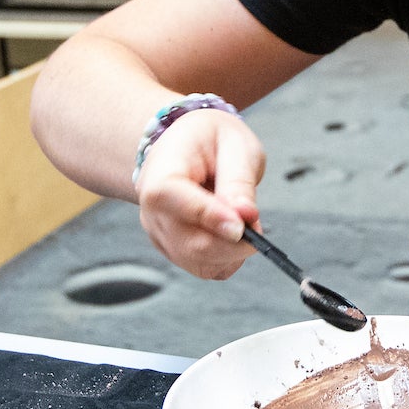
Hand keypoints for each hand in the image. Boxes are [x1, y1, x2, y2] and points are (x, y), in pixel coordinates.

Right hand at [135, 107, 263, 279]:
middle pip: (189, 243)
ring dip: (232, 252)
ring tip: (244, 222)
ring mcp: (160, 234)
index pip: (171, 197)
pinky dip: (227, 260)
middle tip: (257, 225)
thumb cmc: (209, 140)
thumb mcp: (233, 144)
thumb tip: (245, 216)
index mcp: (159, 172)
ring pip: (198, 262)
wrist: (187, 147)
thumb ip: (238, 180)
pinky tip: (233, 236)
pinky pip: (203, 268)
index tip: (243, 226)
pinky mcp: (173, 250)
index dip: (209, 216)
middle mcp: (152, 209)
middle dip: (233, 243)